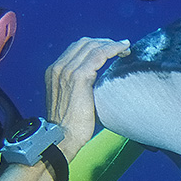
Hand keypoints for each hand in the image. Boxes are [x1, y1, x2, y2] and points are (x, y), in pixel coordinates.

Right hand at [45, 37, 130, 159]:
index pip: (77, 49)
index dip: (96, 45)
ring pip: (93, 46)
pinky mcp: (79, 77)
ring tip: (126, 48)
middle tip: (122, 48)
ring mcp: (67, 71)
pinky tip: (123, 50)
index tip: (111, 50)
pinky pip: (99, 54)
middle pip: (85, 43)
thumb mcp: (71, 101)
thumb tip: (99, 86)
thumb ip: (80, 89)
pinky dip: (113, 49)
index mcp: (55, 72)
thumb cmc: (70, 126)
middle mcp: (59, 67)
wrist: (61, 137)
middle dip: (105, 42)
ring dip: (112, 44)